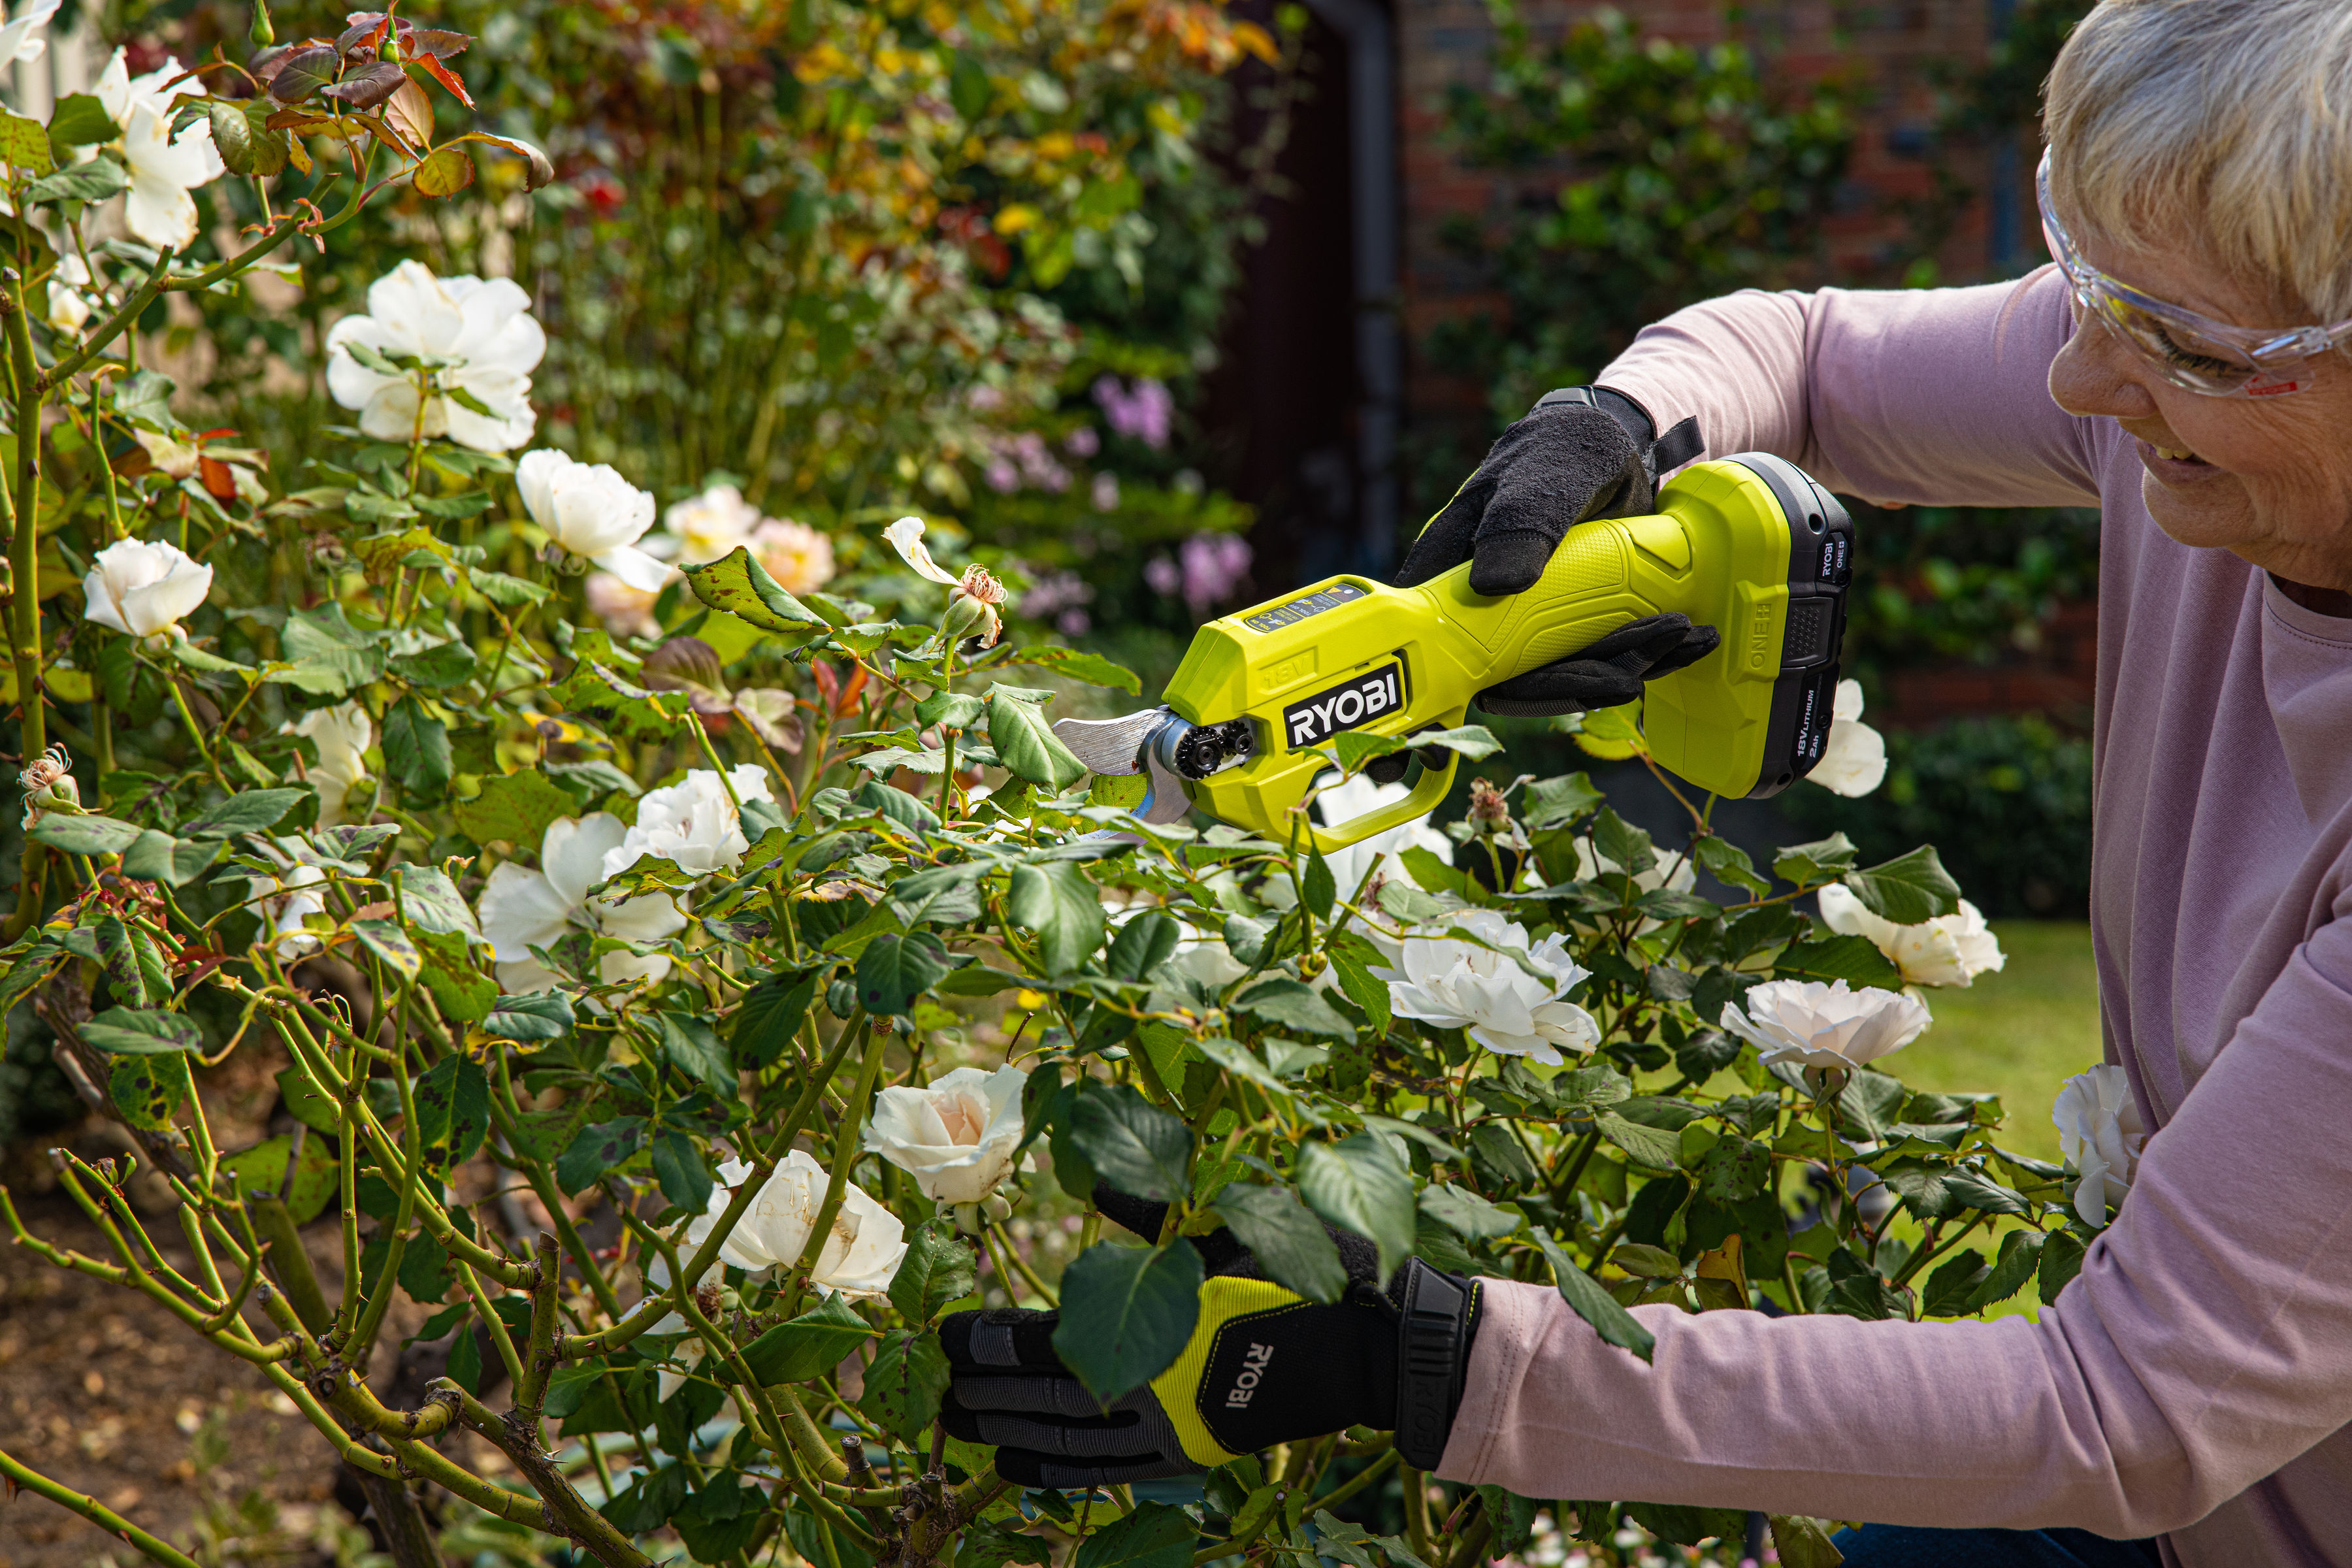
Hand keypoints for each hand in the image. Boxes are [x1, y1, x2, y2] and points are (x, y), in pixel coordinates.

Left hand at [939, 1186, 1479, 1487]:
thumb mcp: (1226, 1227)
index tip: (943, 1335)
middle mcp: (1149, 1387)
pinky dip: (1054, 1471)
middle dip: (983, 1390)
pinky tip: (1016, 1466)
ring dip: (1006, 1431)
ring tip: (959, 1424)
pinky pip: (1103, 1472)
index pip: (1042, 1342)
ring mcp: (1167, 1429)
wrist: (1368, 1350)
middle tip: (934, 1384)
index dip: (987, 1342)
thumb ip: (1148, 1211)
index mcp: (1151, 1326)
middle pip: (1042, 1396)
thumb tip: (1087, 1174)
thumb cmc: (1301, 1276)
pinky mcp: (1185, 1453)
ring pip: (1065, 1441)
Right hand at [1393, 388, 1717, 718]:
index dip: (1459, 684)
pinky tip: (1690, 643)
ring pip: (1563, 676)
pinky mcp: (1576, 628)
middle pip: (1511, 676)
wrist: (1628, 441)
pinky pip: (1602, 659)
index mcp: (1453, 568)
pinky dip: (1648, 657)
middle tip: (1638, 665)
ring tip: (1685, 640)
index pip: (1439, 644)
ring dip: (1626, 669)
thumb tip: (1495, 585)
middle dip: (1579, 681)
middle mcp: (1484, 606)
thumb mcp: (1553, 468)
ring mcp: (1532, 623)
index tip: (1506, 700)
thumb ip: (1525, 515)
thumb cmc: (1573, 442)